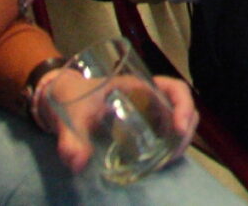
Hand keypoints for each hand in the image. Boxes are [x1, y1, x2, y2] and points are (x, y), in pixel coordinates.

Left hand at [32, 68, 198, 174]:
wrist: (60, 94)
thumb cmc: (70, 95)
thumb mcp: (70, 116)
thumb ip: (71, 140)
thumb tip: (77, 162)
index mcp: (138, 85)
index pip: (175, 88)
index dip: (183, 107)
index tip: (179, 128)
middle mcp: (147, 95)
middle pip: (181, 106)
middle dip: (186, 127)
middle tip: (175, 153)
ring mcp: (146, 108)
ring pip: (176, 118)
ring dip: (181, 137)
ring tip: (169, 158)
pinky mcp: (140, 122)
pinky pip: (164, 130)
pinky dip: (169, 143)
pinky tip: (160, 159)